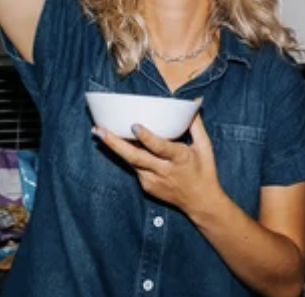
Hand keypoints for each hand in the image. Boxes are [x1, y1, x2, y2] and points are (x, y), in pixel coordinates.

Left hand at [95, 114, 222, 213]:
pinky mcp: (147, 186)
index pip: (160, 148)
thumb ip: (196, 124)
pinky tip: (116, 143)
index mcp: (180, 159)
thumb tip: (194, 102)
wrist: (200, 202)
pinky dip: (127, 155)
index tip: (134, 126)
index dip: (147, 138)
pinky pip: (135, 167)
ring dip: (114, 148)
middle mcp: (164, 171)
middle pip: (136, 157)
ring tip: (99, 132)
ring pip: (131, 162)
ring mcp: (153, 181)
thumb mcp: (204, 147)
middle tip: (99, 130)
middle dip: (115, 143)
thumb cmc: (204, 171)